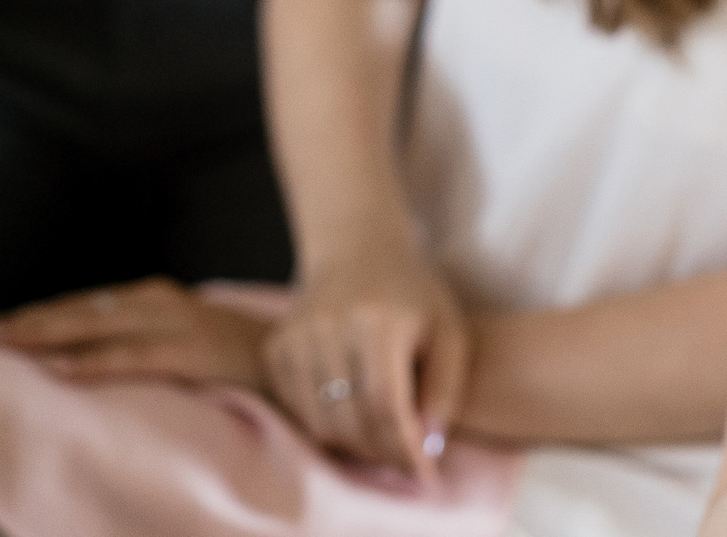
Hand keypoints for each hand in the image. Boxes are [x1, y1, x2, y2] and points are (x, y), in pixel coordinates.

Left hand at [0, 277, 269, 391]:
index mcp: (151, 297)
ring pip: (92, 327)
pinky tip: (56, 369)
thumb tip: (81, 354)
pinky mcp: (192, 350)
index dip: (25, 317)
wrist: (299, 357)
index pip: (74, 307)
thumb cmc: (238, 356)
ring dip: (39, 336)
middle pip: (73, 313)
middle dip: (17, 324)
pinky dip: (91, 362)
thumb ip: (138, 339)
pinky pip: (132, 357)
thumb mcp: (181, 339)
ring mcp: (175, 322)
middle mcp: (156, 300)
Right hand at [264, 245, 466, 481]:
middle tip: (405, 460)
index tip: (424, 475)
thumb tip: (429, 445)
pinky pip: (297, 409)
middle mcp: (330, 326)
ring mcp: (297, 336)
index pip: (384, 405)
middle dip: (381, 452)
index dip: (403, 448)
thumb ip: (446, 388)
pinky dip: (325, 424)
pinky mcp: (277, 346)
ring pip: (320, 422)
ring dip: (353, 444)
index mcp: (377, 321)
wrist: (359, 250)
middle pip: (349, 420)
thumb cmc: (414, 296)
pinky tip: (352, 414)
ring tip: (382, 438)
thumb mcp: (449, 332)